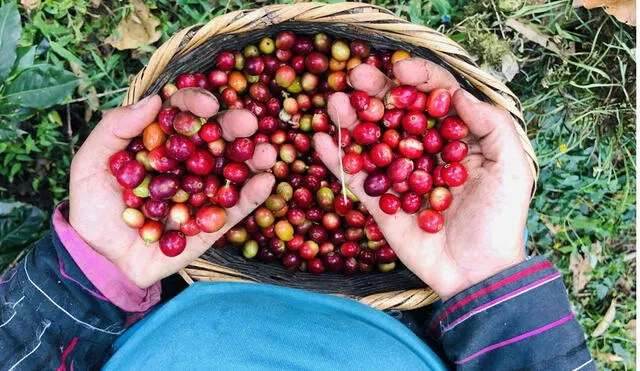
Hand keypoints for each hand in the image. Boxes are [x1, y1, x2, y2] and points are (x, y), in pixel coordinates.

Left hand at [69, 89, 275, 288]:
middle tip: (247, 122)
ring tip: (266, 152)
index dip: (194, 104)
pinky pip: (235, 208)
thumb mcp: (90, 164)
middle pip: (214, 138)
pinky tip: (265, 180)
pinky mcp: (212, 223)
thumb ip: (115, 129)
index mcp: (160, 143)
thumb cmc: (94, 211)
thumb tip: (154, 101)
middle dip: (233, 127)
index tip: (205, 105)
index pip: (182, 115)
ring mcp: (202, 192)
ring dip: (252, 159)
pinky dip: (252, 195)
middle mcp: (186, 164)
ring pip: (232, 170)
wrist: (101, 261)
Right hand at [314, 59, 533, 299]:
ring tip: (336, 102)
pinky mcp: (381, 202)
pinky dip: (337, 159)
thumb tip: (456, 94)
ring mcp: (400, 176)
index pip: (435, 98)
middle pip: (397, 113)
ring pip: (371, 141)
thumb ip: (492, 127)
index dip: (419, 78)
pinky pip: (356, 178)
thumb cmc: (500, 221)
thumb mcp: (512, 169)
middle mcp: (424, 151)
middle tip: (356, 77)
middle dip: (377, 92)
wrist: (477, 273)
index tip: (401, 69)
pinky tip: (322, 139)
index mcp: (457, 138)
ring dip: (351, 120)